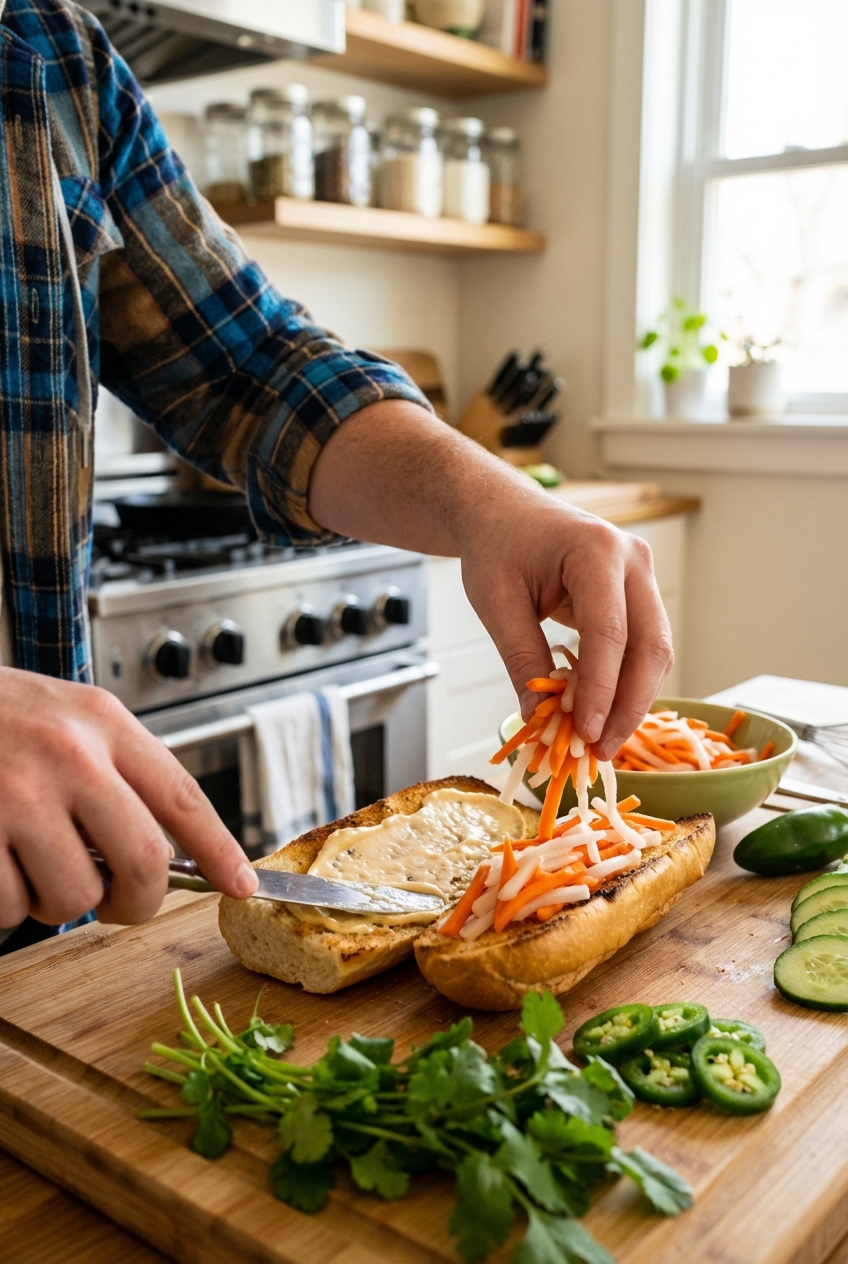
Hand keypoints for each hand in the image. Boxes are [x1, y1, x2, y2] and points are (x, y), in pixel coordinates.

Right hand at [0, 668, 256, 930]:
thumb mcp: (68, 716)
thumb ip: (116, 771)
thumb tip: (168, 852)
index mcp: (102, 721)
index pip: (182, 796)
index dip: (220, 849)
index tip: (240, 885)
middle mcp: (67, 755)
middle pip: (143, 860)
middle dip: (137, 901)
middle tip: (117, 903)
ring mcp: (16, 794)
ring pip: (72, 896)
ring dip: (53, 903)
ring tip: (29, 863)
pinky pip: (6, 908)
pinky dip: (2, 906)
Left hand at [308, 401, 672, 759]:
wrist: (504, 512)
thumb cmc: (496, 547)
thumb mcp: (496, 603)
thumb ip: (523, 660)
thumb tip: (542, 722)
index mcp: (595, 550)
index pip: (608, 632)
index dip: (600, 689)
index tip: (584, 733)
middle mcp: (632, 560)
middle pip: (648, 645)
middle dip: (627, 706)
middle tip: (599, 751)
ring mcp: (642, 576)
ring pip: (654, 652)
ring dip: (631, 702)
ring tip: (598, 743)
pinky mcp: (639, 595)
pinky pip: (642, 647)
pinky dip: (624, 685)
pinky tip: (600, 716)